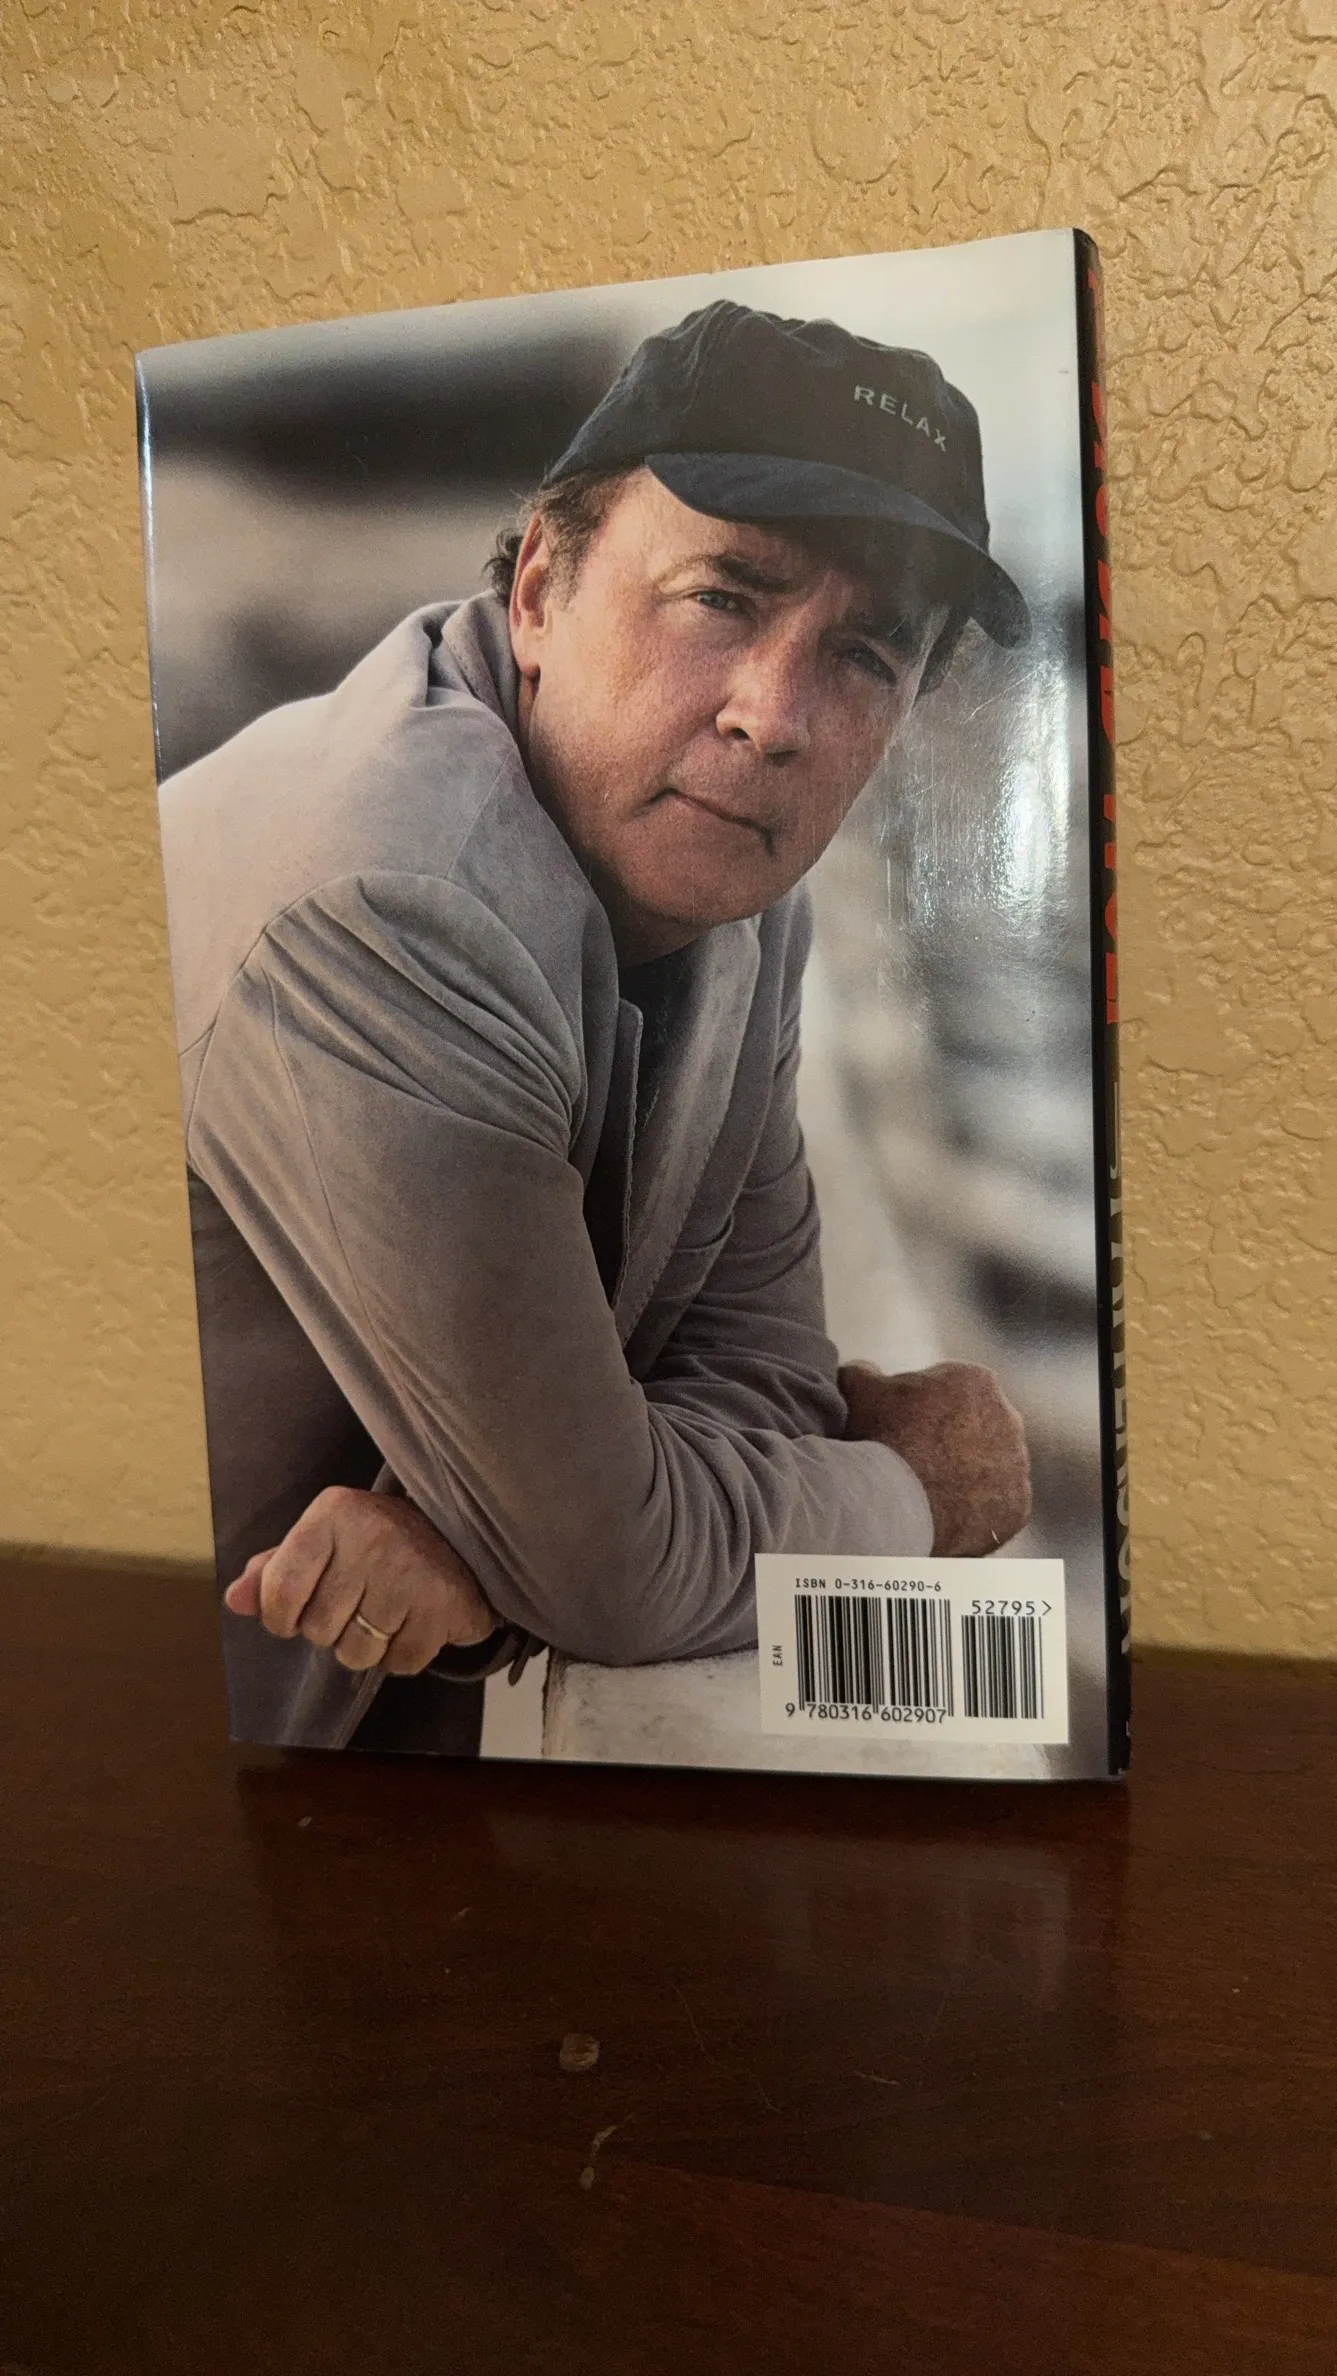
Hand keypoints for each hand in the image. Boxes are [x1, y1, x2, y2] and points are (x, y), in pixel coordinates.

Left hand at [222, 1486, 498, 1673]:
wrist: (464, 1538)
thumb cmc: (380, 1543)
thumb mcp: (324, 1540)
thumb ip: (276, 1570)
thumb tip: (235, 1600)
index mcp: (334, 1515)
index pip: (280, 1591)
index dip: (281, 1617)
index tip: (297, 1612)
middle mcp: (373, 1538)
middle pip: (318, 1630)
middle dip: (334, 1629)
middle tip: (361, 1600)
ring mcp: (411, 1573)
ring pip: (357, 1654)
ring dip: (369, 1646)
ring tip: (388, 1612)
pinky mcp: (445, 1606)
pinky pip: (400, 1664)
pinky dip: (404, 1654)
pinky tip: (414, 1621)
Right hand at [839, 1359, 1031, 1557]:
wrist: (896, 1505)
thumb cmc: (879, 1440)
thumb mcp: (859, 1390)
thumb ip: (864, 1371)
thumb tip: (864, 1370)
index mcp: (976, 1381)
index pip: (951, 1391)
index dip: (922, 1408)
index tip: (900, 1428)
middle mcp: (1009, 1419)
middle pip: (975, 1428)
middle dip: (951, 1441)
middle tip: (914, 1461)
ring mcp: (1017, 1466)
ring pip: (989, 1468)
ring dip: (966, 1477)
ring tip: (926, 1494)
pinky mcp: (1018, 1506)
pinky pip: (997, 1507)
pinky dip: (976, 1512)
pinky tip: (944, 1516)